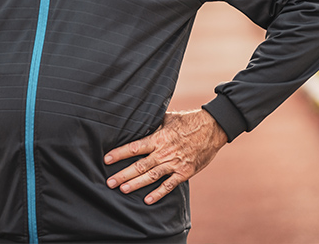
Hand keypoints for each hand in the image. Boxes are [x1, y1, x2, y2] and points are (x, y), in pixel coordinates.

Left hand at [104, 109, 226, 204]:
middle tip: (109, 182)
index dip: (119, 153)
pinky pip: (170, 185)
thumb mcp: (168, 118)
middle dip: (123, 174)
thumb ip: (153, 123)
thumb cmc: (188, 121)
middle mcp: (164, 152)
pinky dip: (158, 193)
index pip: (135, 147)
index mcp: (159, 138)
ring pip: (152, 176)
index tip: (107, 159)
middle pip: (140, 165)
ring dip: (136, 184)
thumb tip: (137, 121)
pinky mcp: (185, 172)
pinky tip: (147, 200)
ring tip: (122, 189)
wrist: (212, 128)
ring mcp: (175, 163)